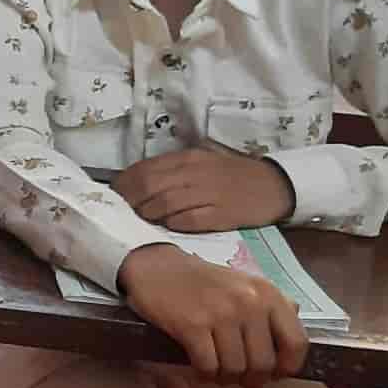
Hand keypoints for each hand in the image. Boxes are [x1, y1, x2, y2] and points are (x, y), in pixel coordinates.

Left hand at [114, 145, 293, 232]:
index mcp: (187, 159)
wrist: (274, 185)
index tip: (112, 197)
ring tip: (140, 222)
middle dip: (130, 202)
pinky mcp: (221, 214)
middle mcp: (195, 173)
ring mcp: (208, 194)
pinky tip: (167, 227)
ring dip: (148, 215)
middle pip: (150, 187)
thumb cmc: (232, 176)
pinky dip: (173, 224)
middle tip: (120, 214)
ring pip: (165, 203)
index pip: (144, 170)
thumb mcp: (201, 164)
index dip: (123, 185)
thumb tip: (137, 185)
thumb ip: (172, 172)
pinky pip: (189, 220)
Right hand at [119, 243, 308, 387]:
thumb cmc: (203, 282)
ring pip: (235, 369)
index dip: (287, 367)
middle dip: (251, 379)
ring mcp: (220, 314)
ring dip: (225, 378)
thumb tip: (293, 343)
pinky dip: (204, 374)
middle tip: (238, 376)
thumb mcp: (246, 286)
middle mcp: (248, 302)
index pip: (296, 342)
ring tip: (217, 370)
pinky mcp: (192, 325)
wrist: (158, 267)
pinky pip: (208, 367)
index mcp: (267, 294)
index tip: (273, 373)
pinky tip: (200, 367)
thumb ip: (274, 308)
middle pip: (264, 364)